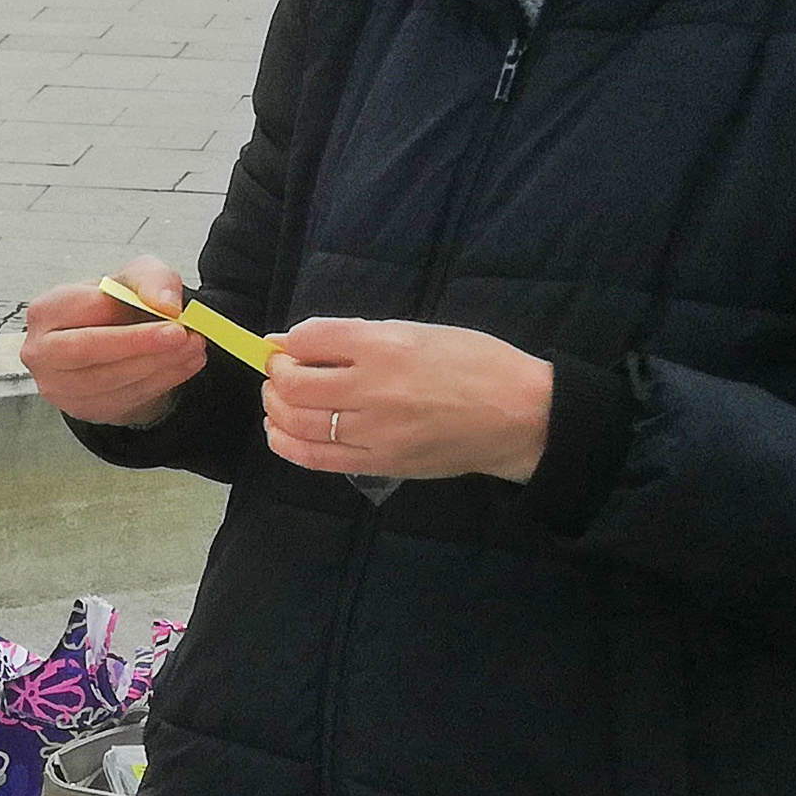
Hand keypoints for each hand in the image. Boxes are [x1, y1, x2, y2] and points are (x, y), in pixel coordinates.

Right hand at [20, 256, 206, 428]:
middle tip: (182, 337)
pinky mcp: (79, 409)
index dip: (127, 315)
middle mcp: (41, 351)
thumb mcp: (136, 277)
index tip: (173, 319)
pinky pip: (121, 399)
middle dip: (139, 345)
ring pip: (108, 380)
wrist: (113, 342)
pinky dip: (158, 383)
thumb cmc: (115, 305)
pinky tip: (181, 365)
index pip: (84, 313)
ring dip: (158, 365)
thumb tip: (164, 304)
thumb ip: (152, 280)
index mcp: (46, 311)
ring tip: (192, 348)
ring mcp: (57, 385)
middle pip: (87, 350)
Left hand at [261, 318, 553, 481]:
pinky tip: (280, 431)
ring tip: (280, 399)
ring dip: (276, 407)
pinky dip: (286, 443)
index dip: (290, 341)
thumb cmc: (473, 363)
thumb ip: (352, 336)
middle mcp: (374, 388)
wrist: (519, 416)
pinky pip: (315, 458)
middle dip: (276, 374)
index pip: (311, 338)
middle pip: (294, 383)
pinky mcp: (380, 464)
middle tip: (280, 372)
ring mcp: (375, 431)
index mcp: (386, 347)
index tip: (291, 345)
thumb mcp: (416, 332)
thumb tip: (291, 340)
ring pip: (297, 422)